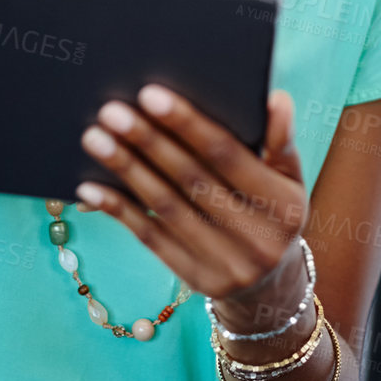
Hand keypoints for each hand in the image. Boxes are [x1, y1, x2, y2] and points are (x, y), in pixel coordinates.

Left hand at [77, 84, 308, 330]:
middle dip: (148, 141)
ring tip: (95, 138)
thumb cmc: (274, 212)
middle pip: (190, 180)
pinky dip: (118, 210)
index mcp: (282, 203)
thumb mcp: (291, 178)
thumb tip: (274, 98)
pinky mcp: (194, 278)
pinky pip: (149, 238)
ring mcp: (223, 262)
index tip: (150, 94)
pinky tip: (90, 187)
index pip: (228, 155)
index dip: (188, 124)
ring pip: (165, 207)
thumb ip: (281, 139)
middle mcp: (255, 237)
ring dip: (126, 170)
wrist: (270, 285)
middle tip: (111, 111)